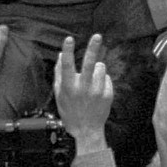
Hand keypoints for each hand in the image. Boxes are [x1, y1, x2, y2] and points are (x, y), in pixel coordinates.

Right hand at [54, 34, 112, 148]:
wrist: (87, 130)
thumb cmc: (70, 111)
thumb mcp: (59, 95)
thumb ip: (59, 74)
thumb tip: (61, 55)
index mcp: (69, 88)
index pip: (67, 66)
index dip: (68, 51)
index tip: (69, 39)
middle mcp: (83, 89)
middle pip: (89, 64)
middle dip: (93, 48)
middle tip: (97, 36)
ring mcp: (97, 92)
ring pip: (100, 67)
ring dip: (96, 68)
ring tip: (91, 80)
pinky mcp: (108, 94)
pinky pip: (106, 77)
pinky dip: (102, 80)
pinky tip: (97, 90)